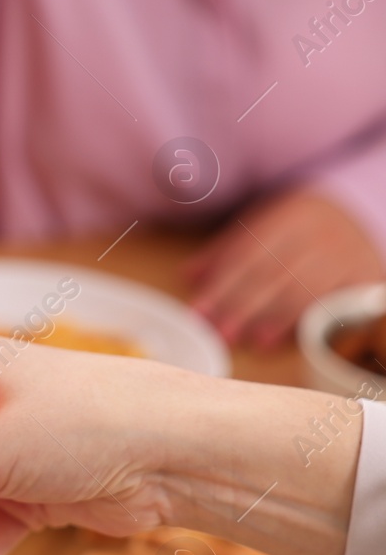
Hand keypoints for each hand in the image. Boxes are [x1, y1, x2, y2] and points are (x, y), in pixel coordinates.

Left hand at [186, 189, 383, 348]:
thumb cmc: (299, 227)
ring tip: (250, 342)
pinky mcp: (366, 276)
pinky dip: (304, 324)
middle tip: (219, 334)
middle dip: (243, 307)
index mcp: (291, 213)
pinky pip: (332, 304)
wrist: (360, 214)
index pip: (250, 252)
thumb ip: (225, 251)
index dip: (222, 285)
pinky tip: (282, 339)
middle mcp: (323, 230)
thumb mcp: (263, 225)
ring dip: (274, 320)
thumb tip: (188, 277)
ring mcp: (349, 253)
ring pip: (305, 290)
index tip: (199, 311)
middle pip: (275, 273)